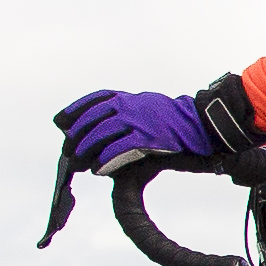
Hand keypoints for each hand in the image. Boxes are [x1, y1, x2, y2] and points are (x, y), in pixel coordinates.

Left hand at [56, 79, 255, 172]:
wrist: (204, 123)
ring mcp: (140, 120)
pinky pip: (121, 148)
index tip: (61, 120)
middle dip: (79, 134)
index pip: (95, 99)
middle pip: (94, 117)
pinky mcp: (149, 137)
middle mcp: (131, 105)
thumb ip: (129, 111)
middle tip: (71, 150)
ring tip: (82, 161)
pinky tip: (100, 167)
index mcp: (131, 98)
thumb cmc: (179, 120)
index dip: (76, 109)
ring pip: (104, 132)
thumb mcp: (150, 106)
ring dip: (89, 148)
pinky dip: (108, 159)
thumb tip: (106, 125)